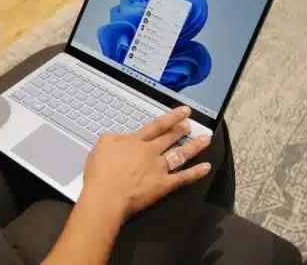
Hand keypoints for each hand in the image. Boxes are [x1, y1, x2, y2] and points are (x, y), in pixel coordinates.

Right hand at [80, 106, 211, 221]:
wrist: (106, 197)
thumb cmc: (100, 174)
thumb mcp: (101, 146)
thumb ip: (113, 138)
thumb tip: (122, 137)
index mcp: (134, 141)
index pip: (156, 126)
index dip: (172, 117)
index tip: (184, 111)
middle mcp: (150, 152)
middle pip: (170, 138)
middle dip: (182, 130)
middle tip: (191, 125)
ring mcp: (159, 168)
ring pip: (180, 154)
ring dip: (194, 146)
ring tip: (205, 139)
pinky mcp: (164, 185)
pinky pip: (183, 177)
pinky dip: (196, 172)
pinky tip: (206, 167)